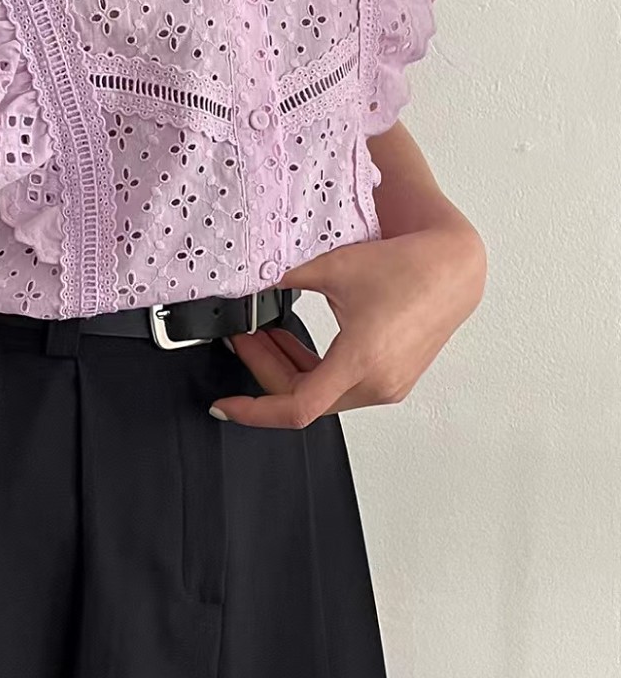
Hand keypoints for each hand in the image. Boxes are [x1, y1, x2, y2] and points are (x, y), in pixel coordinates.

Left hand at [210, 215, 485, 428]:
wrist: (452, 267)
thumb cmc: (406, 266)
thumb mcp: (332, 268)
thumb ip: (283, 279)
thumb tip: (246, 286)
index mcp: (361, 361)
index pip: (296, 408)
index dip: (254, 411)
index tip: (225, 405)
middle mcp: (378, 384)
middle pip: (302, 399)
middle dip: (264, 370)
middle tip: (242, 338)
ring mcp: (388, 387)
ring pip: (322, 395)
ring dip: (288, 369)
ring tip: (263, 335)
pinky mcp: (393, 381)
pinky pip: (342, 387)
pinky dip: (313, 370)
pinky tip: (294, 342)